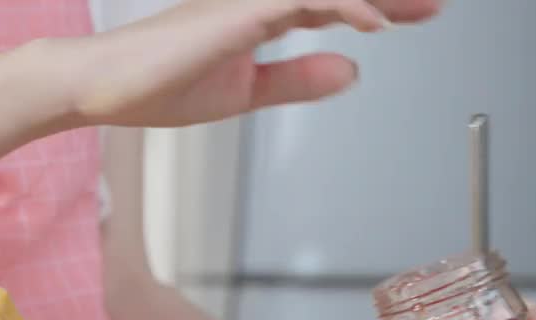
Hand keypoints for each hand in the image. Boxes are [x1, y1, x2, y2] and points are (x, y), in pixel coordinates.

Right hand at [64, 0, 442, 127]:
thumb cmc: (153, 87)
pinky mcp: (238, 9)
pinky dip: (345, 7)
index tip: (414, 15)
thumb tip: (349, 73)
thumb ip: (294, 81)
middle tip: (435, 5)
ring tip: (420, 9)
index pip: (331, 2)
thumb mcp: (241, 93)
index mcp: (258, 14)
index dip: (379, 7)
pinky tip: (375, 24)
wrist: (100, 85)